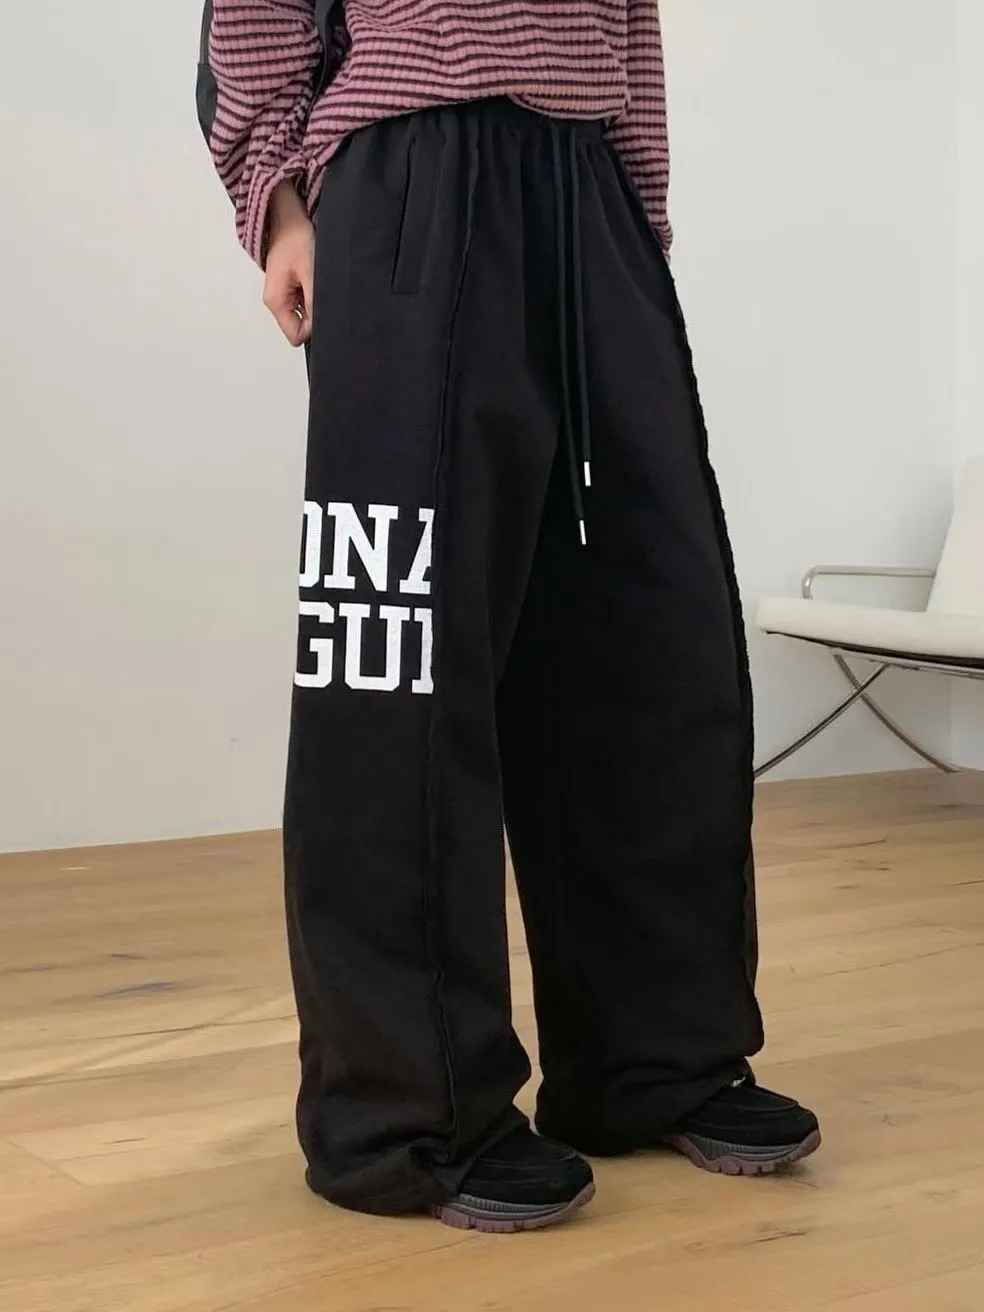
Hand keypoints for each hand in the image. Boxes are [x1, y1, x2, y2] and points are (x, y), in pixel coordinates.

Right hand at [263, 181, 314, 345]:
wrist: (288, 213)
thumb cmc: (296, 237)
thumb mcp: (311, 274)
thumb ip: (314, 304)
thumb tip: (322, 327)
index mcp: (275, 302)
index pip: (296, 336)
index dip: (314, 326)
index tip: (322, 305)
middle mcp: (275, 300)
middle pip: (300, 324)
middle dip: (315, 312)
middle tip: (321, 288)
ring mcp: (281, 292)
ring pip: (304, 311)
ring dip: (314, 299)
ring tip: (316, 277)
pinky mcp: (288, 284)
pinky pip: (304, 298)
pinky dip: (313, 290)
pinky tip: (314, 274)